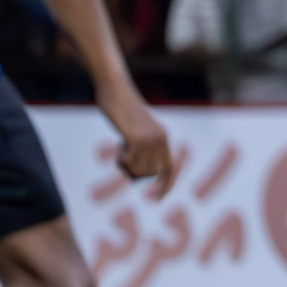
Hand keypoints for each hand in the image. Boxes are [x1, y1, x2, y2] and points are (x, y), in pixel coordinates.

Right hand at [98, 77, 176, 199]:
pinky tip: (117, 147)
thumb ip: (142, 146)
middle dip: (135, 172)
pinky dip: (121, 160)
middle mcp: (162, 139)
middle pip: (150, 174)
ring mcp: (150, 139)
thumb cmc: (120, 107)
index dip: (166, 187)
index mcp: (164, 136)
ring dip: (126, 167)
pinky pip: (129, 163)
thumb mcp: (136, 129)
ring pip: (140, 171)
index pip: (171, 169)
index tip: (155, 199)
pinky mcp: (136, 138)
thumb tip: (142, 172)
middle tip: (122, 158)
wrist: (114, 87)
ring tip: (119, 150)